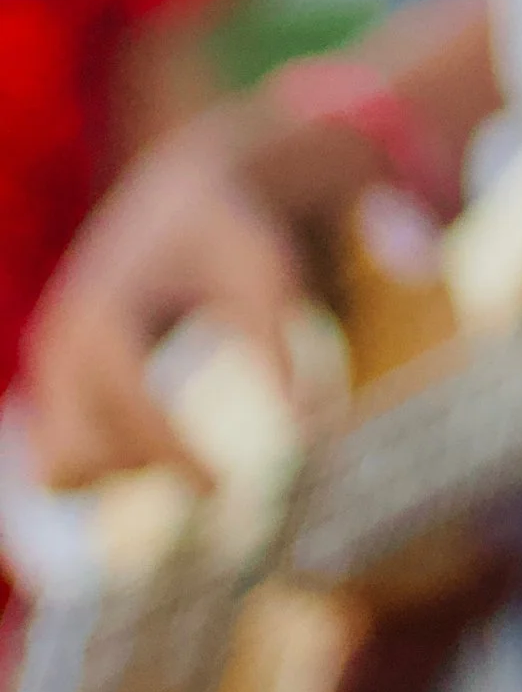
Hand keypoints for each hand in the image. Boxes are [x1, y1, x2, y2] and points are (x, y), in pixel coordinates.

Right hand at [21, 119, 307, 486]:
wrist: (181, 200)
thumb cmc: (229, 236)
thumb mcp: (261, 270)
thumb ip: (271, 341)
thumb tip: (300, 428)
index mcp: (102, 315)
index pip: (130, 410)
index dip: (178, 456)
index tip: (227, 491)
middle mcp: (61, 346)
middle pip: (78, 458)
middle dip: (143, 472)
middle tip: (215, 478)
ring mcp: (49, 370)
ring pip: (59, 470)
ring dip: (116, 477)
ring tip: (184, 454)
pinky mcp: (56, 388)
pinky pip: (61, 461)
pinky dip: (104, 468)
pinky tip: (160, 450)